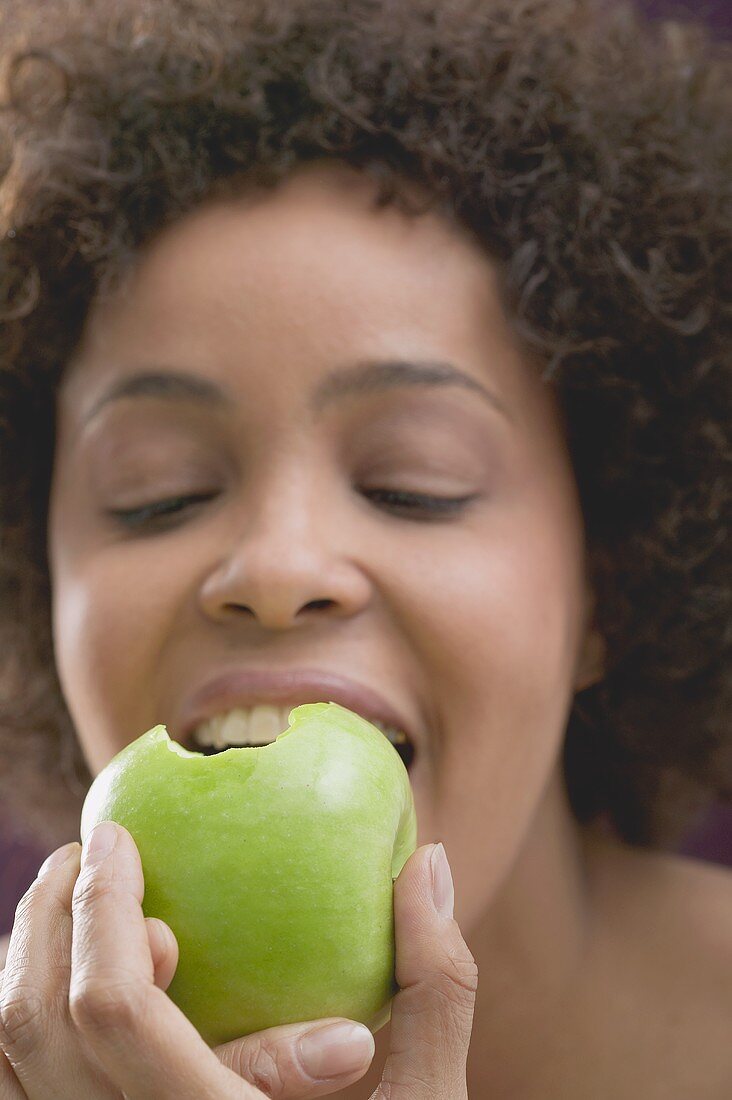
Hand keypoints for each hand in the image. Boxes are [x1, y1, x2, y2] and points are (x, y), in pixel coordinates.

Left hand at [0, 823, 476, 1098]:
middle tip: (92, 849)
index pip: (116, 1011)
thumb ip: (436, 989)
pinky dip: (17, 1017)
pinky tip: (58, 976)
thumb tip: (428, 865)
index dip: (103, 908)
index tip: (118, 835)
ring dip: (22, 958)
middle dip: (52, 914)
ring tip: (68, 898)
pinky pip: (11, 1089)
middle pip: (36, 1022)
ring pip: (5, 1056)